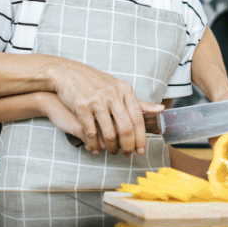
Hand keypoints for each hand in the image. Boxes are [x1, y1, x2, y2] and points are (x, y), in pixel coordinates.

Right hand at [43, 58, 162, 155]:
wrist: (66, 72)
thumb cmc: (95, 82)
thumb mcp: (119, 88)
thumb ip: (139, 102)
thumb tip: (161, 109)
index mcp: (125, 90)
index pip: (138, 118)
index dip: (141, 137)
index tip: (141, 150)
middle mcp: (113, 94)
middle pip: (126, 128)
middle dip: (128, 145)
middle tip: (127, 154)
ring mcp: (97, 100)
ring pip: (109, 132)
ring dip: (111, 147)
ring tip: (112, 151)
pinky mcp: (82, 106)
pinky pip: (91, 132)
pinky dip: (94, 144)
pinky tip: (95, 149)